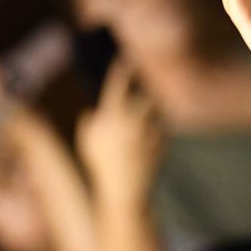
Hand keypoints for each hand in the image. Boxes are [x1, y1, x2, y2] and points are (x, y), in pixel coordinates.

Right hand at [75, 60, 162, 206]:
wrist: (124, 191)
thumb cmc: (102, 166)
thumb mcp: (88, 143)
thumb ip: (90, 123)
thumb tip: (94, 111)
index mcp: (109, 119)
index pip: (116, 87)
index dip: (121, 71)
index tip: (126, 58)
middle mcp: (131, 122)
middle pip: (145, 98)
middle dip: (146, 99)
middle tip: (145, 102)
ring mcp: (148, 132)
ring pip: (155, 114)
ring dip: (150, 119)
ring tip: (138, 137)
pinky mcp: (162, 142)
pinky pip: (161, 131)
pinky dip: (155, 136)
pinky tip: (146, 151)